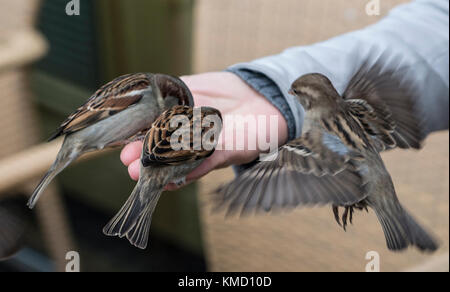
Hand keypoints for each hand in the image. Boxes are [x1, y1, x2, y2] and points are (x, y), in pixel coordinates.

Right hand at [120, 72, 287, 188]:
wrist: (263, 97)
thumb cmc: (228, 90)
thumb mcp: (195, 84)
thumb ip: (175, 93)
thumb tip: (148, 100)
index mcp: (180, 121)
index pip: (154, 131)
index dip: (138, 138)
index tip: (121, 144)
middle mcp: (190, 138)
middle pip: (164, 149)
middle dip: (145, 157)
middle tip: (128, 164)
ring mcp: (205, 148)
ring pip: (179, 161)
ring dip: (161, 169)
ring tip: (142, 175)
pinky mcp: (224, 154)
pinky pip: (205, 164)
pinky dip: (189, 172)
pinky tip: (172, 180)